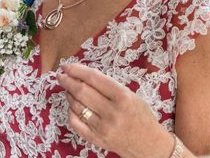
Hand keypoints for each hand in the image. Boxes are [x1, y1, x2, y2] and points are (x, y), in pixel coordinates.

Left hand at [56, 63, 171, 157]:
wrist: (148, 144)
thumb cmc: (140, 116)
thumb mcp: (130, 95)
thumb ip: (108, 86)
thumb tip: (83, 76)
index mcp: (123, 97)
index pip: (94, 78)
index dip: (77, 70)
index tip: (67, 66)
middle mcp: (112, 112)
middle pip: (82, 91)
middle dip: (67, 81)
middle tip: (61, 75)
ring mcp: (103, 127)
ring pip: (77, 106)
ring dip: (69, 95)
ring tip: (68, 89)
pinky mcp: (97, 139)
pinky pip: (76, 123)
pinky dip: (71, 112)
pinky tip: (72, 106)